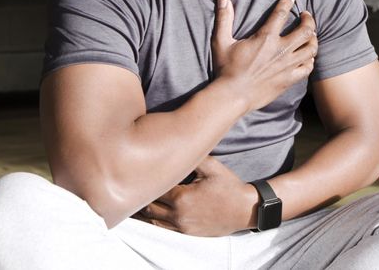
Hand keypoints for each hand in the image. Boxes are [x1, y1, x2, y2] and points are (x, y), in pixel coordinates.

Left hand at [133, 156, 256, 235]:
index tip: (141, 170)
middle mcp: (178, 214)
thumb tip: (176, 144)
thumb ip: (192, 157)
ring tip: (137, 199)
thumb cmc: (229, 186)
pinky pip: (163, 229)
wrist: (244, 209)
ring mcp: (181, 226)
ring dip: (144, 211)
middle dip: (141, 197)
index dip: (146, 180)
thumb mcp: (212, 167)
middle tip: (134, 184)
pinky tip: (151, 213)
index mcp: (181, 197)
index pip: (153, 189)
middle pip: (148, 207)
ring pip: (153, 220)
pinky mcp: (186, 232)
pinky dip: (154, 221)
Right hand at [211, 0, 317, 111]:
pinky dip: (310, 60)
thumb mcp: (221, 42)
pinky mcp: (289, 79)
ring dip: (313, 39)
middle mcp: (280, 50)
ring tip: (310, 35)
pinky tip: (307, 57)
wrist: (234, 96)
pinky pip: (307, 67)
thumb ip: (224, 19)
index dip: (287, 3)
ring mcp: (287, 66)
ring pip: (310, 48)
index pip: (281, 14)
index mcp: (266, 38)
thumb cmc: (226, 69)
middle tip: (306, 16)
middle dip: (309, 20)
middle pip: (306, 30)